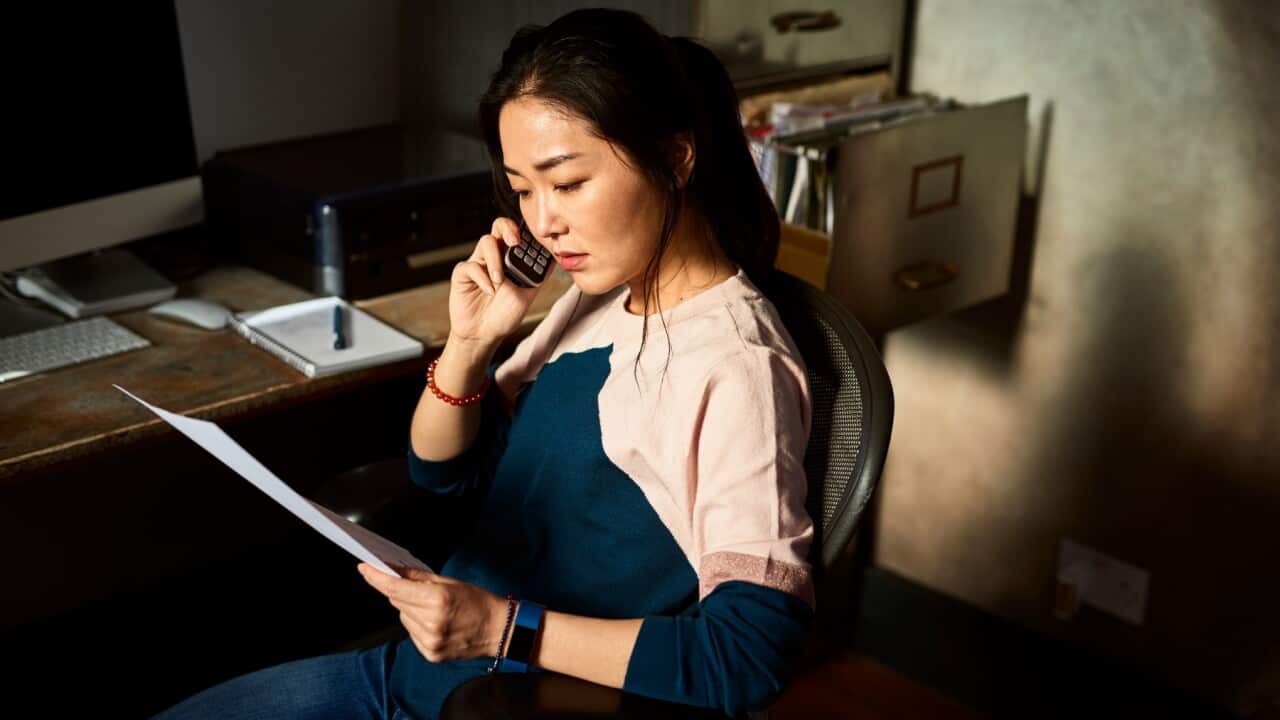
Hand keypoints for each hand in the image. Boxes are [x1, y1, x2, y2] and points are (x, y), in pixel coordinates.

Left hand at [358, 564, 508, 663]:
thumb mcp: (450, 582)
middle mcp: (431, 622)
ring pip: (403, 617)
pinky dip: (417, 623)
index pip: (395, 588)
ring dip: (410, 608)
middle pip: (397, 601)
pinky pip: (411, 632)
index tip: (364, 568)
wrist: (498, 630)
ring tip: (433, 607)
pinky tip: (435, 621)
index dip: (376, 577)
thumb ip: (419, 578)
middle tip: (415, 587)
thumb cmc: (478, 602)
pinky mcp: (430, 653)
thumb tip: (394, 570)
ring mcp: (429, 641)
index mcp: (437, 600)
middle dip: (400, 591)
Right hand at [448, 217, 542, 345]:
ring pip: (485, 242)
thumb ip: (539, 275)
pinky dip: (482, 278)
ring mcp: (478, 262)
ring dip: (495, 260)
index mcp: (510, 257)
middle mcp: (494, 255)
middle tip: (515, 242)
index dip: (525, 231)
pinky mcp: (462, 274)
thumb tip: (555, 258)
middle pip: (498, 226)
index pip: (517, 233)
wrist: (485, 334)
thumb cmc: (505, 313)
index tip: (533, 240)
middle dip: (508, 228)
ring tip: (500, 280)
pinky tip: (489, 291)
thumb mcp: (528, 294)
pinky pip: (471, 266)